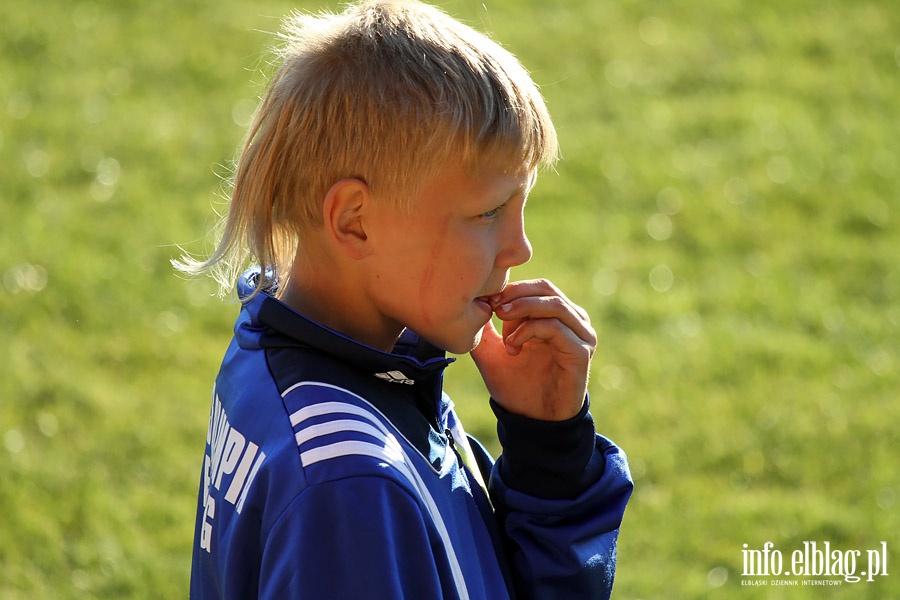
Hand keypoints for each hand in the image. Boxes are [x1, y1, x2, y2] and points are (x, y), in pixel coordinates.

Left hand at [470, 279, 596, 420]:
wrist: (531, 420)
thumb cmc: (515, 385)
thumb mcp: (490, 350)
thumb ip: (482, 326)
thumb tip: (473, 300)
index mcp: (556, 316)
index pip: (537, 287)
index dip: (511, 289)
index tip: (486, 301)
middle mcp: (573, 321)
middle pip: (546, 289)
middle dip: (515, 295)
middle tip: (492, 308)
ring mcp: (581, 335)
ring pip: (553, 304)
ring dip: (521, 311)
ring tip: (502, 329)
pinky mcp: (581, 351)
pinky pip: (556, 327)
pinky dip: (530, 330)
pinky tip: (513, 345)